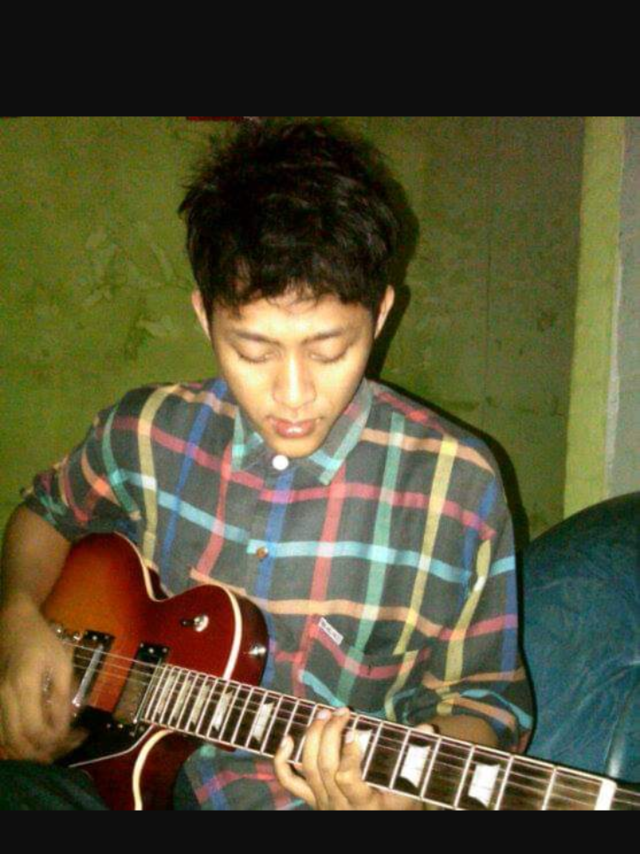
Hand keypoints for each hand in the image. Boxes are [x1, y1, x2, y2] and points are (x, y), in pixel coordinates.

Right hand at [0, 599, 84, 761]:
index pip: (35, 729)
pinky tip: (34, 740)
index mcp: (22, 685)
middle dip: (43, 751)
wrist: (13, 623)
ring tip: (52, 746)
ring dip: (28, 751)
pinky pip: (0, 733)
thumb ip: (62, 695)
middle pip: (18, 742)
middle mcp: (2, 697)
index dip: (55, 739)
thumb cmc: (41, 640)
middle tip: (66, 746)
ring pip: (5, 742)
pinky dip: (16, 743)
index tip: (75, 735)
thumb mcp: (61, 663)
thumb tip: (64, 726)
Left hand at [274, 706, 431, 810]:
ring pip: (307, 767)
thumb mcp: (412, 786)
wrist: (384, 824)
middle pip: (323, 766)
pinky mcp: (311, 799)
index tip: (357, 732)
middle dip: (330, 733)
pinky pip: (288, 781)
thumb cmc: (400, 806)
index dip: (348, 754)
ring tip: (324, 714)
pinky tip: (288, 738)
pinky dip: (281, 759)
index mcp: (365, 804)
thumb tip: (429, 728)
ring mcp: (321, 803)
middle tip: (342, 712)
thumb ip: (418, 756)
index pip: (346, 777)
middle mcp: (338, 806)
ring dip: (313, 736)